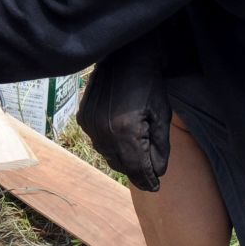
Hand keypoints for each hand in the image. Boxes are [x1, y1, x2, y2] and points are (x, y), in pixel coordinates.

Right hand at [78, 32, 171, 190]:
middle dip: (136, 169)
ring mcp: (90, 125)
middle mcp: (103, 132)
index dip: (148, 181)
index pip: (137, 168)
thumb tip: (157, 172)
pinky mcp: (83, 118)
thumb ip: (160, 148)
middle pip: (121, 165)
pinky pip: (97, 141)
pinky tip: (120, 135)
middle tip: (149, 168)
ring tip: (136, 150)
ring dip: (122, 158)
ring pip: (107, 155)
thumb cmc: (149, 85)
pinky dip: (110, 144)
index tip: (156, 187)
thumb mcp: (161, 117)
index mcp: (126, 132)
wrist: (124, 58)